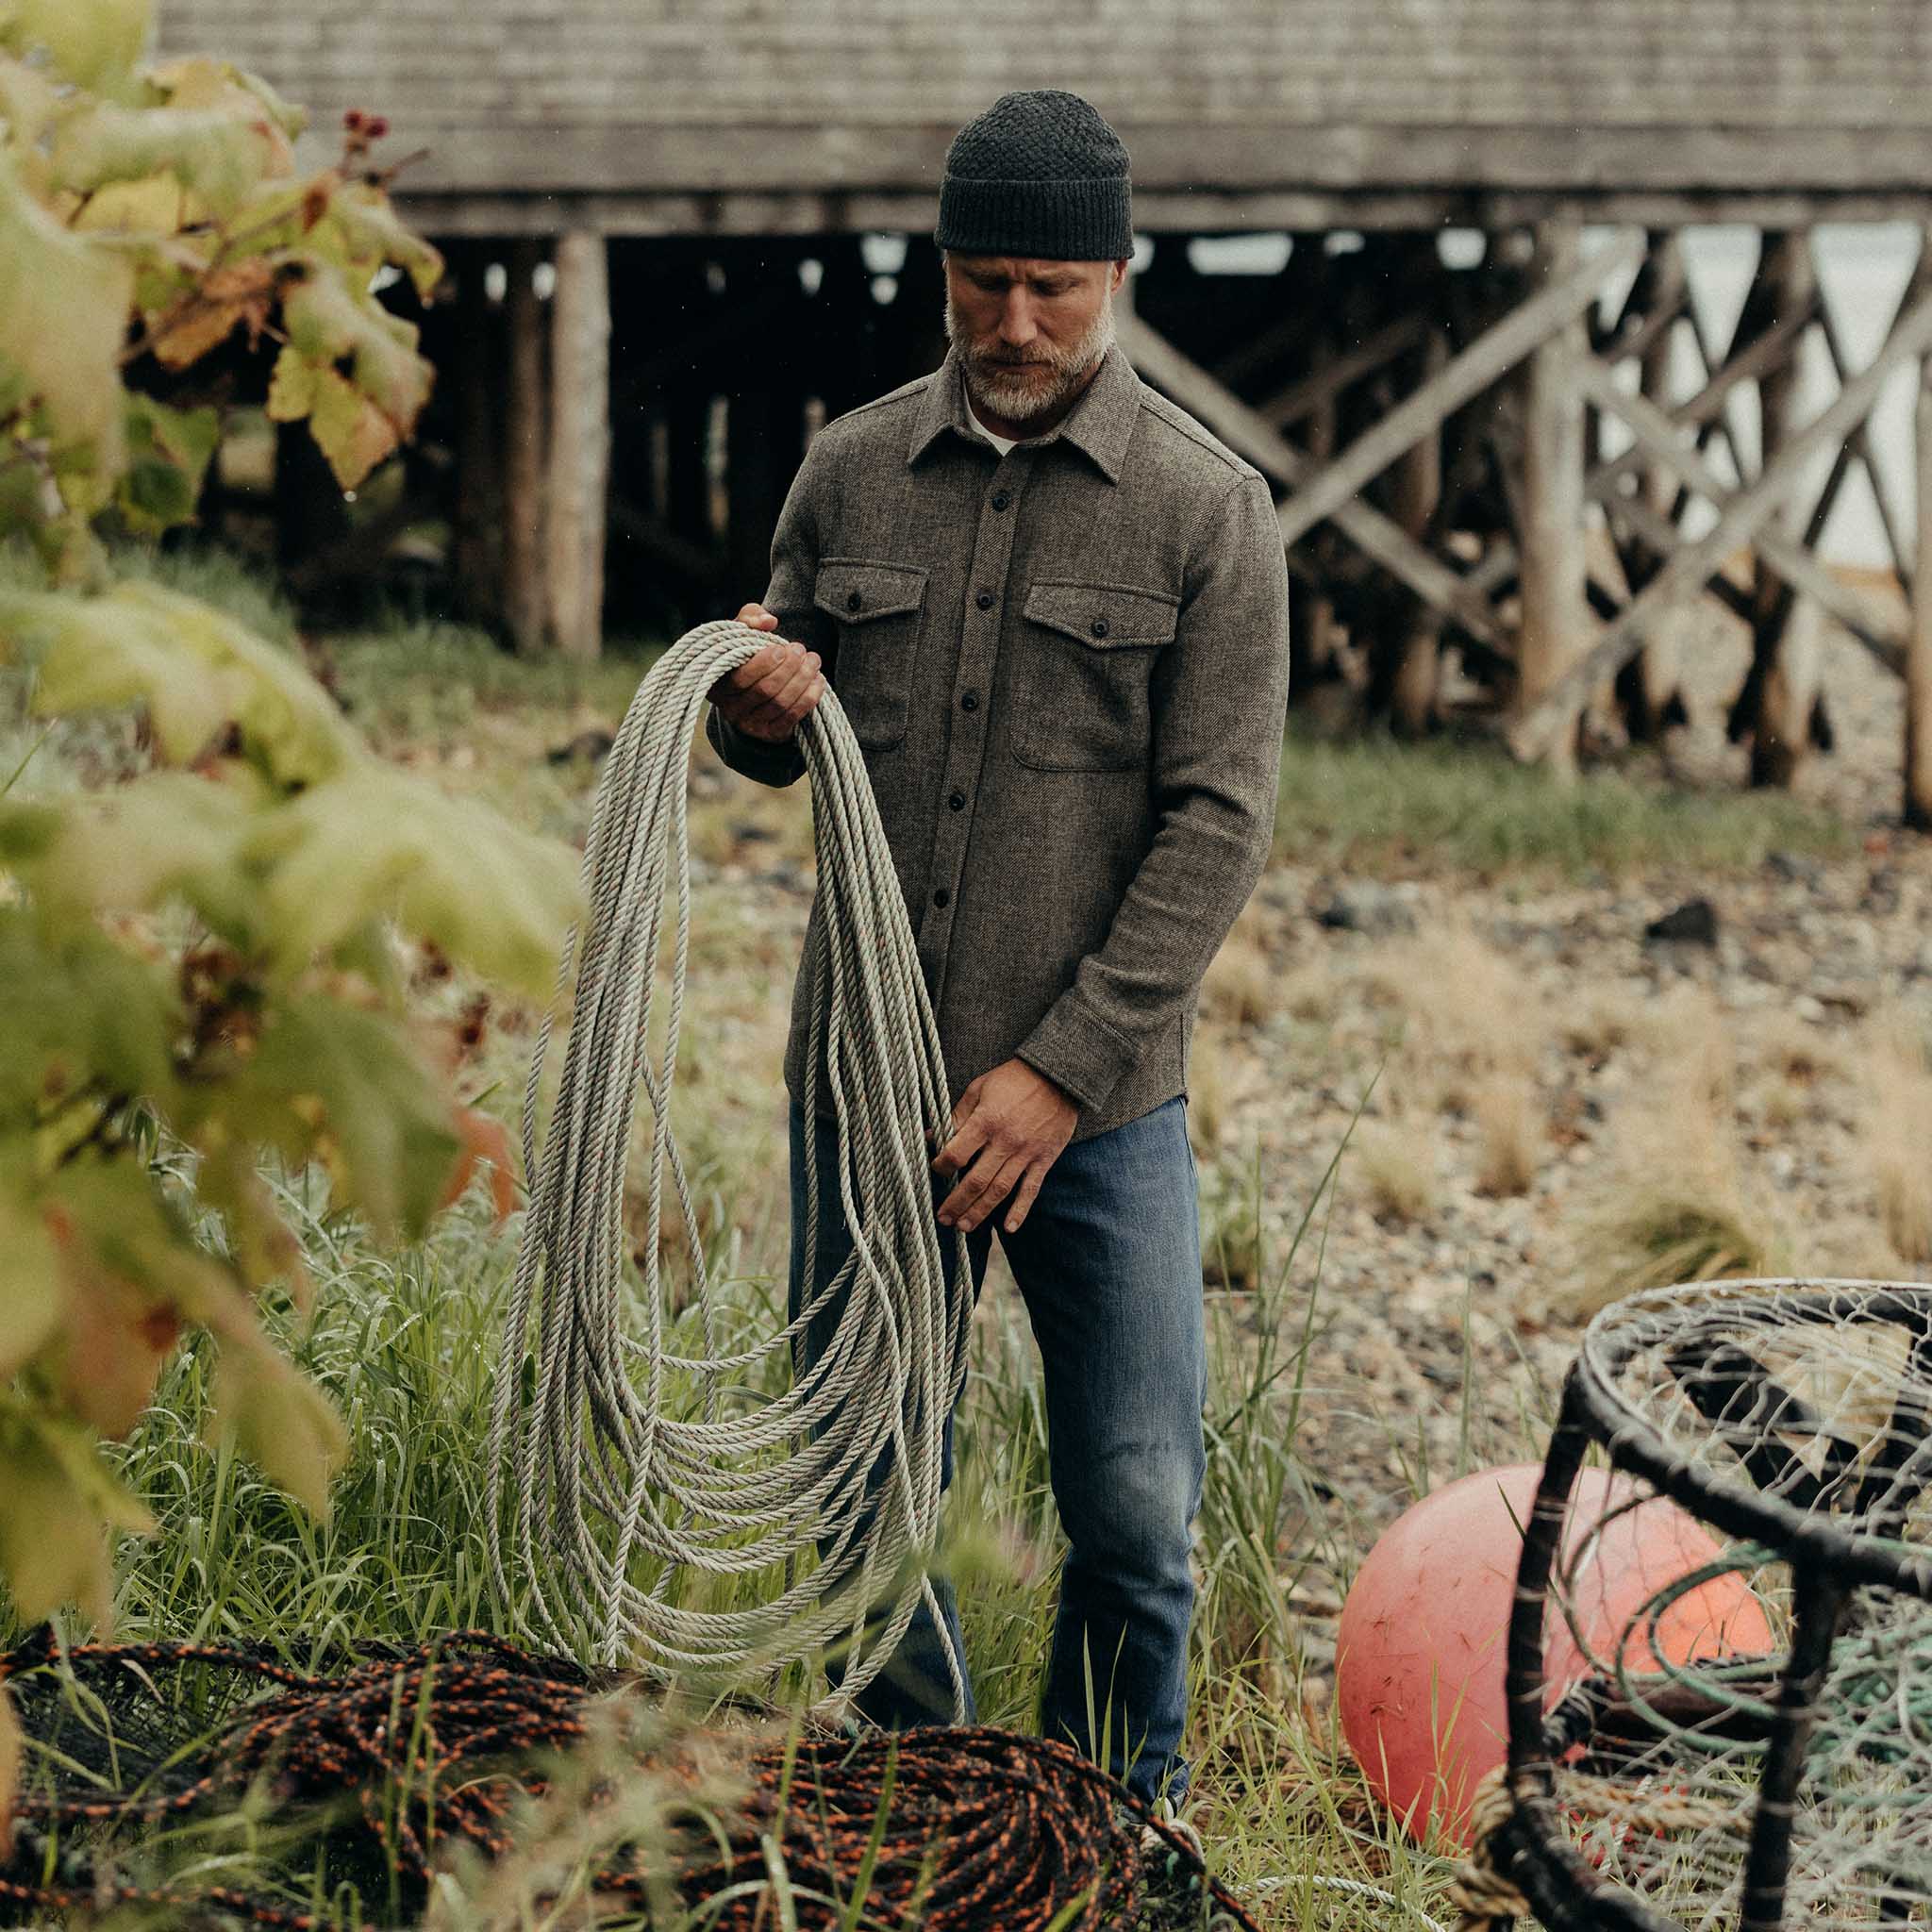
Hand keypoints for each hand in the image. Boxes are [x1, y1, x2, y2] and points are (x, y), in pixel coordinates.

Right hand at [707, 603, 825, 743]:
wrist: (753, 688)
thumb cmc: (746, 654)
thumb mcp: (742, 632)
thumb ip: (750, 617)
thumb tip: (769, 621)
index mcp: (718, 684)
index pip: (741, 678)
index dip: (764, 663)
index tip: (781, 648)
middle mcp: (731, 708)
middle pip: (765, 690)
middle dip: (789, 668)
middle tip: (801, 650)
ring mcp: (750, 724)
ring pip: (781, 703)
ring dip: (803, 680)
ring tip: (813, 661)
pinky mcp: (770, 733)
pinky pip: (792, 717)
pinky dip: (809, 698)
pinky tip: (818, 680)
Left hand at [930, 1058, 1078, 1235]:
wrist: (1058, 1075)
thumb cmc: (1013, 1080)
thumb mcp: (979, 1089)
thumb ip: (957, 1114)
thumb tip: (932, 1135)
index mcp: (985, 1122)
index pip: (956, 1155)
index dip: (941, 1167)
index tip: (936, 1172)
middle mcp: (1005, 1142)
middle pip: (976, 1181)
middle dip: (956, 1203)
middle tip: (943, 1218)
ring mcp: (1026, 1153)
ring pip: (999, 1191)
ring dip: (980, 1212)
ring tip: (964, 1227)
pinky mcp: (1044, 1159)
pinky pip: (1031, 1190)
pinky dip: (1020, 1211)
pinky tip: (1008, 1229)